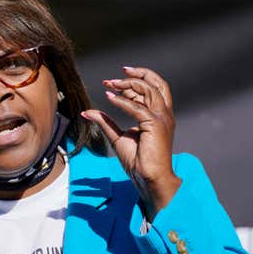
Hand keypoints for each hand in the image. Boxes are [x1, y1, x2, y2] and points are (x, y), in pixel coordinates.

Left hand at [81, 66, 180, 220]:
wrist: (149, 178)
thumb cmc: (138, 161)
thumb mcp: (117, 137)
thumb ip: (106, 122)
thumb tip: (88, 112)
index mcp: (158, 115)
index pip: (152, 89)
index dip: (133, 81)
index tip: (112, 82)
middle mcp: (164, 114)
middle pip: (155, 84)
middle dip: (135, 75)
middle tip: (112, 78)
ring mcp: (162, 118)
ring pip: (148, 90)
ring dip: (127, 84)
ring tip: (109, 84)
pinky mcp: (155, 124)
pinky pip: (137, 107)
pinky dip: (122, 101)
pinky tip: (109, 98)